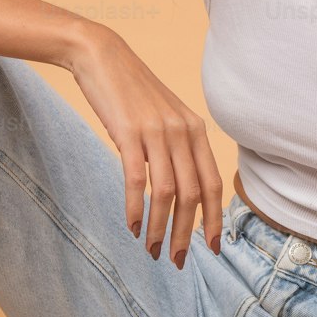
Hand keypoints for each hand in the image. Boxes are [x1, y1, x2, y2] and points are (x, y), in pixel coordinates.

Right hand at [68, 25, 223, 268]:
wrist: (102, 56)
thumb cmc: (132, 92)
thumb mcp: (164, 117)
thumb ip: (176, 147)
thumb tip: (179, 190)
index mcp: (195, 130)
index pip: (213, 183)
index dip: (214, 218)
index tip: (211, 247)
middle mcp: (182, 132)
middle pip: (193, 194)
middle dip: (186, 233)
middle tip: (177, 260)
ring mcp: (157, 132)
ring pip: (167, 192)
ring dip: (160, 227)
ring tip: (151, 250)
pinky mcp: (129, 132)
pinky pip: (137, 179)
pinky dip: (136, 208)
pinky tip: (132, 226)